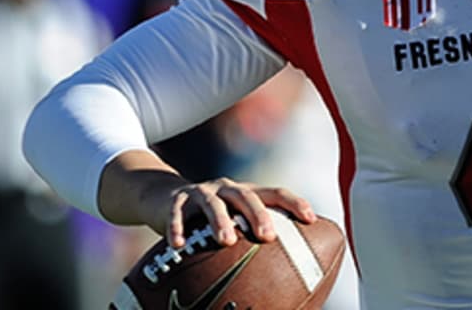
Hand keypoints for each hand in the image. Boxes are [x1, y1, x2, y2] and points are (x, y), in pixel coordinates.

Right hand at [98, 150, 316, 248]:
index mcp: (245, 193)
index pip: (275, 192)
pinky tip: (178, 245)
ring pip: (213, 202)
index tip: (311, 218)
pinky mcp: (175, 200)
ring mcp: (201, 192)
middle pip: (246, 196)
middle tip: (268, 237)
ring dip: (220, 220)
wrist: (161, 197)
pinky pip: (176, 213)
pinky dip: (177, 228)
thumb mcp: (229, 223)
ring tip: (227, 240)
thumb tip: (278, 282)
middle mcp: (226, 188)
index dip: (294, 202)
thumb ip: (249, 243)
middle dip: (259, 215)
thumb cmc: (205, 220)